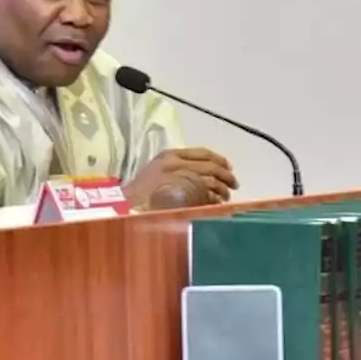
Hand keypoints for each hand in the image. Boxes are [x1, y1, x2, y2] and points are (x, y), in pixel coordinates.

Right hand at [123, 147, 238, 210]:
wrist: (126, 207)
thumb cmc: (139, 194)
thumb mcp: (155, 171)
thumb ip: (176, 169)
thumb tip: (202, 175)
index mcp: (170, 155)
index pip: (202, 152)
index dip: (219, 159)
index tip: (228, 167)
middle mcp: (176, 164)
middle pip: (210, 166)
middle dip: (226, 175)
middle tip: (234, 184)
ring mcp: (180, 179)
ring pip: (211, 181)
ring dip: (223, 189)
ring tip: (226, 196)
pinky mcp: (182, 196)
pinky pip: (206, 195)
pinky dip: (215, 200)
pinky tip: (217, 205)